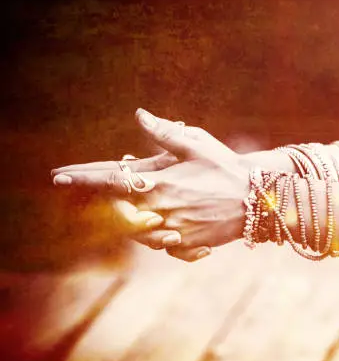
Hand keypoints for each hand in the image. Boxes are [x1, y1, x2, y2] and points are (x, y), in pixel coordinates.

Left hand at [52, 109, 249, 261]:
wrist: (257, 200)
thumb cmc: (227, 168)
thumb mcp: (198, 144)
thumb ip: (165, 133)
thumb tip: (139, 115)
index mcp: (159, 184)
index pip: (111, 181)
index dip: (83, 178)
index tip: (58, 177)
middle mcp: (160, 210)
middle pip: (118, 212)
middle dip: (108, 205)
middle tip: (108, 197)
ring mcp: (173, 230)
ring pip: (137, 233)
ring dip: (132, 222)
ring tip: (136, 212)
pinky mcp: (186, 244)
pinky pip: (161, 245)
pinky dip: (158, 237)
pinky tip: (165, 227)